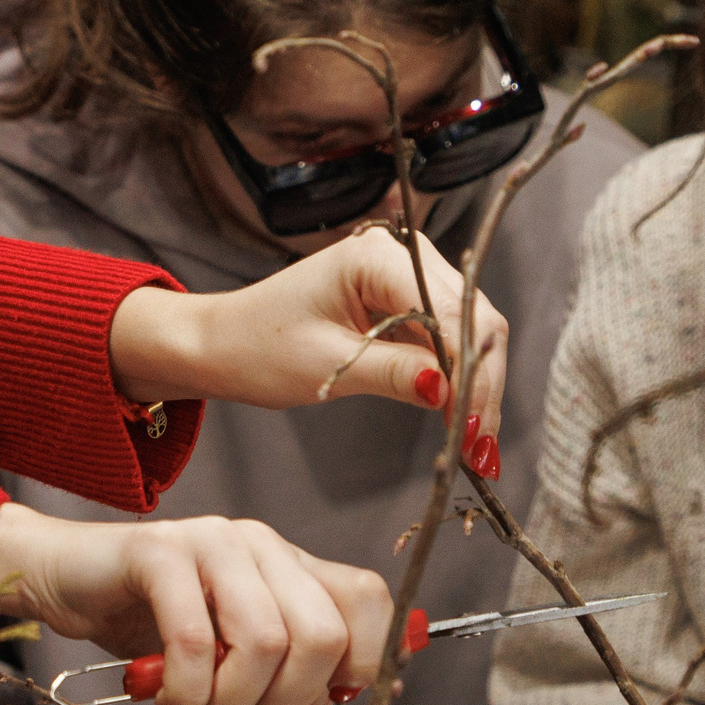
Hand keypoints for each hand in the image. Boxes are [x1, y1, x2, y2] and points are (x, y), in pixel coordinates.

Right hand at [0, 504, 389, 704]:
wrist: (63, 579)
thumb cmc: (147, 622)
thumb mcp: (229, 646)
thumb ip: (284, 662)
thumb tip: (342, 693)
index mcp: (287, 562)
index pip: (367, 599)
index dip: (361, 662)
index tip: (315, 699)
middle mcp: (259, 544)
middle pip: (322, 636)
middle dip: (286, 699)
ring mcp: (211, 541)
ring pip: (264, 643)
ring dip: (229, 701)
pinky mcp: (159, 553)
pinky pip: (195, 641)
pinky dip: (185, 689)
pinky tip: (166, 697)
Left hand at [111, 228, 508, 446]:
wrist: (222, 344)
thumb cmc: (257, 346)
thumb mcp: (327, 366)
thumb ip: (394, 374)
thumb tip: (451, 392)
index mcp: (377, 257)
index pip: (454, 314)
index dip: (472, 374)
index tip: (473, 431)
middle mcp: (401, 255)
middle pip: (474, 320)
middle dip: (481, 386)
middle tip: (481, 450)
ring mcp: (405, 276)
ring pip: (469, 332)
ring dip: (475, 388)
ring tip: (476, 447)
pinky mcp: (404, 303)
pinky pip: (446, 340)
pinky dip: (455, 380)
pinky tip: (459, 421)